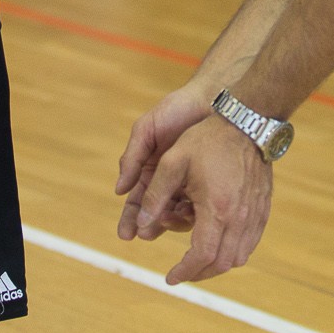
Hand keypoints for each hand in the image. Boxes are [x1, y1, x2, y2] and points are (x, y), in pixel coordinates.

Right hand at [115, 84, 214, 240]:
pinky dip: (195, 212)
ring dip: (171, 222)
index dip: (131, 218)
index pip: (137, 201)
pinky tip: (193, 215)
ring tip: (168, 223)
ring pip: (179, 212)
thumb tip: (119, 189)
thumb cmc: (177, 110)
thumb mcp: (147, 129)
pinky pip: (202, 205)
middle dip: (149, 226)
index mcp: (151, 169)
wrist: (214, 98)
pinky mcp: (212, 184)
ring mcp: (191, 184)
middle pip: (156, 212)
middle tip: (146, 234)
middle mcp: (169, 180)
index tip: (126, 234)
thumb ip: (132, 157)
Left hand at [135, 114, 273, 284]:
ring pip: (239, 256)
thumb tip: (140, 227)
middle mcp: (240, 217)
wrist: (247, 121)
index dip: (185, 271)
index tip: (170, 277)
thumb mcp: (173, 163)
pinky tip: (220, 245)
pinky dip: (234, 251)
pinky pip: (251, 241)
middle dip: (200, 273)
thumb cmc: (208, 139)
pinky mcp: (263, 207)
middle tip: (182, 273)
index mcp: (216, 209)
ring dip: (217, 265)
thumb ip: (154, 197)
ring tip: (198, 262)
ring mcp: (255, 213)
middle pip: (222, 263)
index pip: (201, 255)